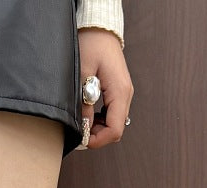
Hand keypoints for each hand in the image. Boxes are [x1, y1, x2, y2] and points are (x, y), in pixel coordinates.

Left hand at [77, 28, 133, 149]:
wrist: (99, 28)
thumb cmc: (92, 44)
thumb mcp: (83, 74)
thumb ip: (84, 103)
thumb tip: (84, 126)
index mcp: (120, 92)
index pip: (115, 129)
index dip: (98, 140)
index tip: (82, 139)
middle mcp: (126, 94)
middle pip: (116, 129)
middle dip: (98, 136)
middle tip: (80, 132)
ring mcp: (123, 93)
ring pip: (114, 123)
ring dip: (99, 128)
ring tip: (84, 122)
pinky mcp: (118, 91)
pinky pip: (112, 113)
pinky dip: (101, 119)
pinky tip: (90, 114)